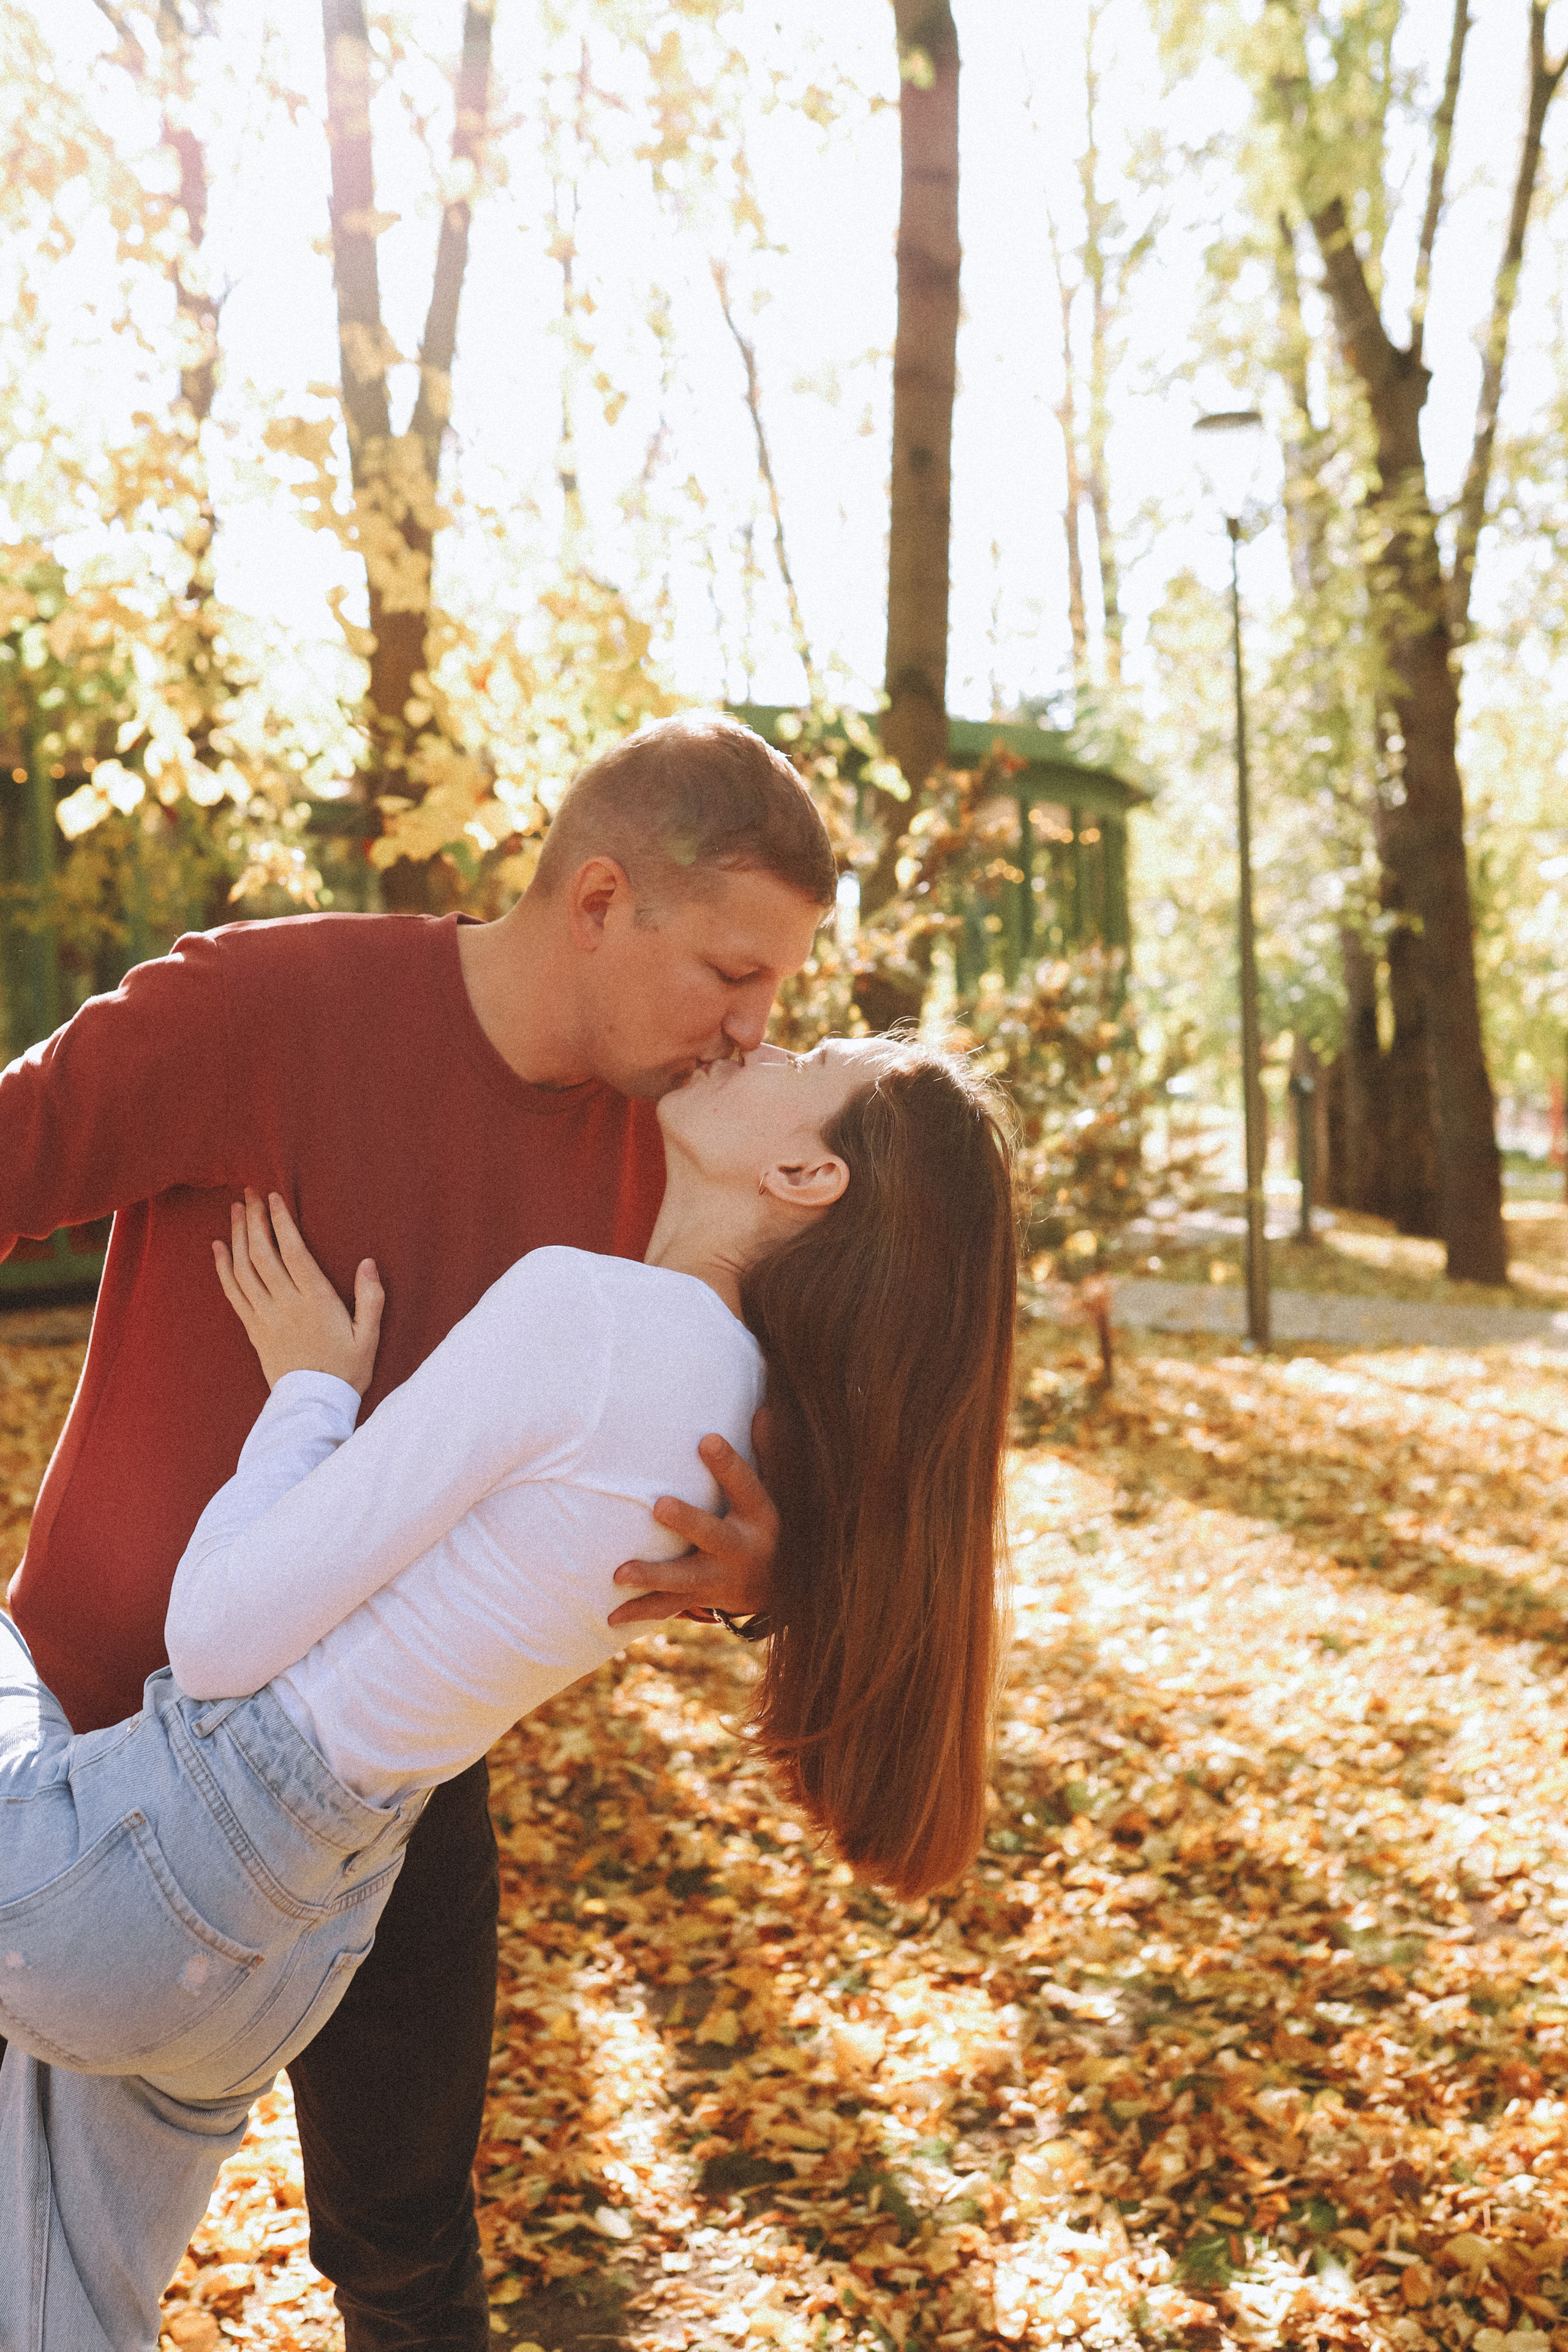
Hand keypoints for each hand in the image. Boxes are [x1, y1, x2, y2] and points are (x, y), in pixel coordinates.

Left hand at [214, 1189, 382, 1396]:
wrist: (313, 1406)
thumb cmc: (346, 1371)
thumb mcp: (369, 1337)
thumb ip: (371, 1298)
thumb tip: (368, 1263)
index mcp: (316, 1302)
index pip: (294, 1253)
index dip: (281, 1223)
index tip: (274, 1198)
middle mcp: (286, 1305)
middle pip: (263, 1255)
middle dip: (256, 1220)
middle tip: (250, 1193)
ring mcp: (265, 1317)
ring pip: (244, 1269)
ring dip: (238, 1236)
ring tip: (236, 1210)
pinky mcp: (253, 1329)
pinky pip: (232, 1293)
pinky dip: (223, 1267)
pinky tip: (219, 1247)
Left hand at [608, 1417, 778, 1628]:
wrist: (785, 1590)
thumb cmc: (769, 1523)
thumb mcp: (778, 1490)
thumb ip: (768, 1453)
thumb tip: (766, 1410)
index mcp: (761, 1516)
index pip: (746, 1486)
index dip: (727, 1464)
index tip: (706, 1439)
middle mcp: (741, 1549)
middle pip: (713, 1535)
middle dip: (687, 1522)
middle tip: (659, 1505)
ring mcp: (720, 1578)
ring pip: (685, 1579)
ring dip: (653, 1576)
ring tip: (620, 1573)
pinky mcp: (702, 1597)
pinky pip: (669, 1607)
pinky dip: (640, 1612)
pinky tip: (610, 1617)